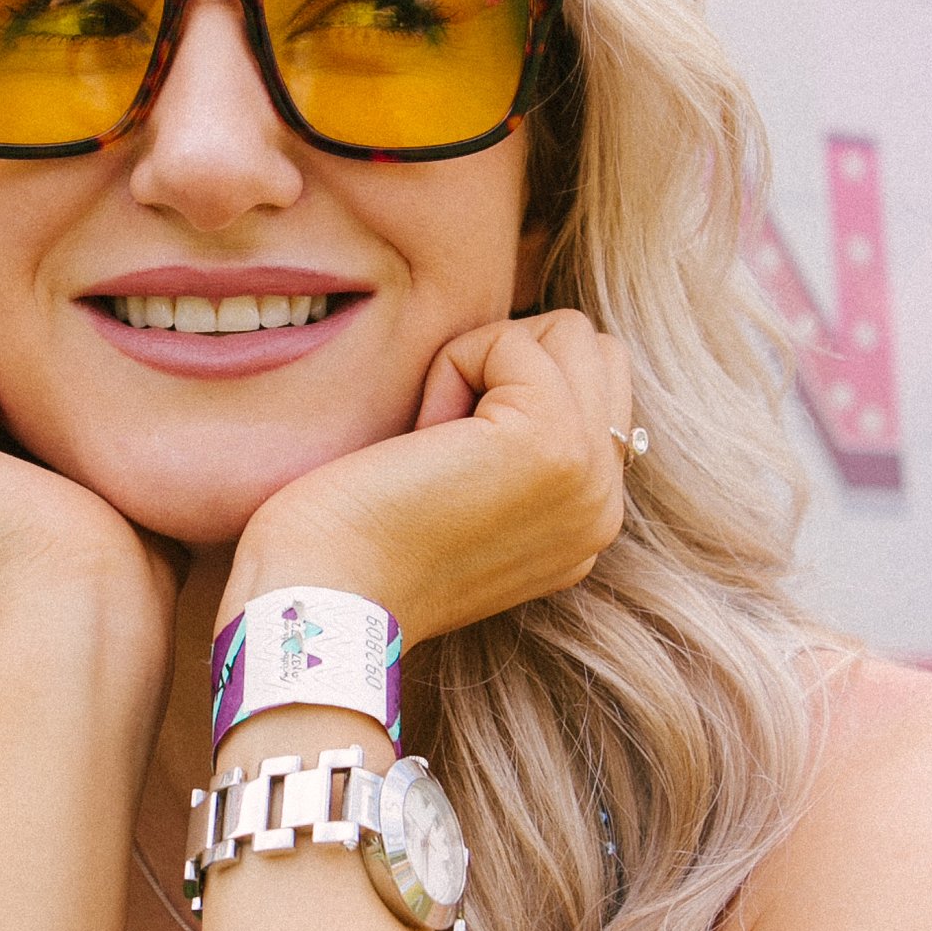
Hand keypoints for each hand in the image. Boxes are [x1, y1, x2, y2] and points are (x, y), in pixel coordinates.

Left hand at [221, 310, 633, 646]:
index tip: (450, 455)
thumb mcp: (470, 494)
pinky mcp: (552, 443)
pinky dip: (452, 367)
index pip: (598, 385)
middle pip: (595, 350)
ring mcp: (590, 476)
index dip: (512, 384)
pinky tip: (423, 436)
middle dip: (509, 361)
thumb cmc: (359, 540)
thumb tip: (537, 355)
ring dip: (483, 360)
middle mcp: (605, 504)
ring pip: (567, 334)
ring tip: (436, 438)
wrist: (327, 596)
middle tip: (443, 438)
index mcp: (590, 519)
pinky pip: (513, 341)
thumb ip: (525, 443)